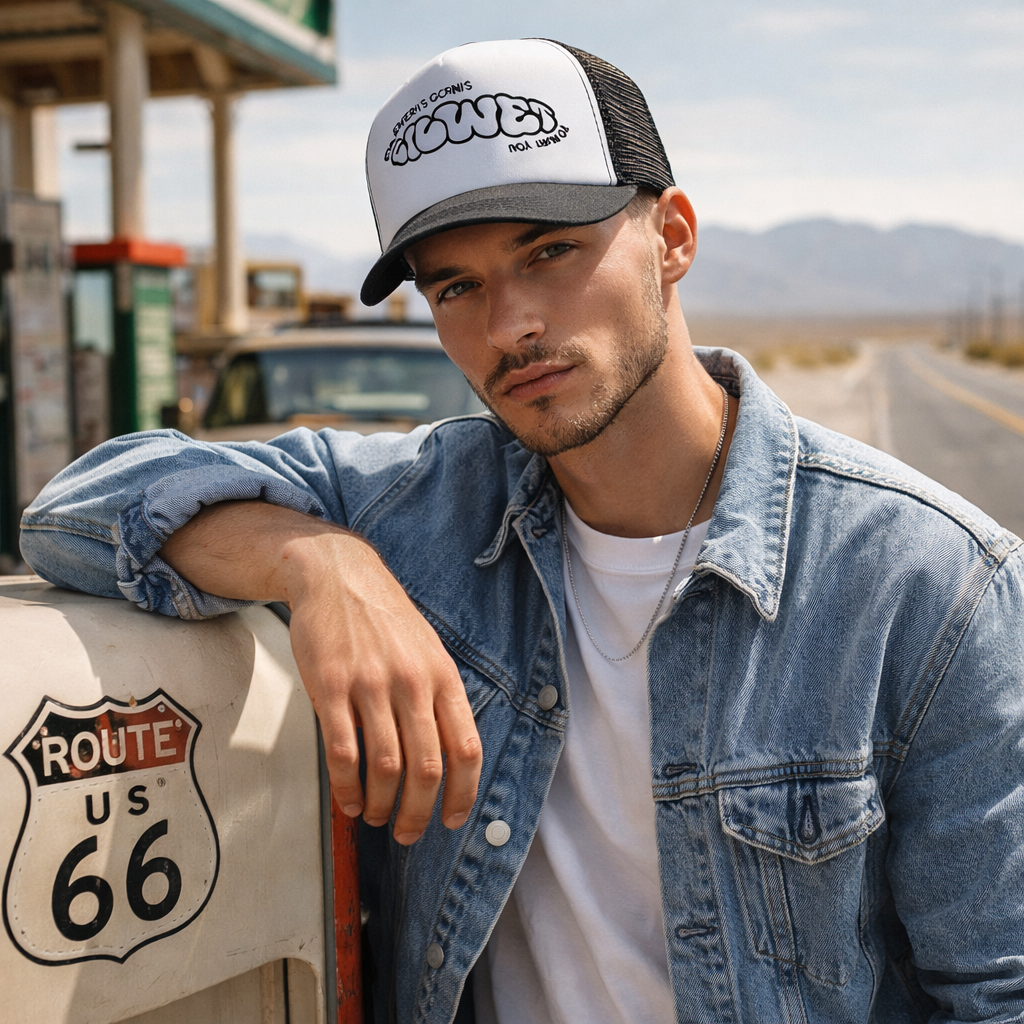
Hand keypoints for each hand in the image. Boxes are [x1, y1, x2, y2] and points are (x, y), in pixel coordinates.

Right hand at [160, 501, 482, 843]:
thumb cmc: (385, 620)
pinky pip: (343, 752)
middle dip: (419, 812)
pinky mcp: (331, 687)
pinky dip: (347, 787)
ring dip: (382, 805)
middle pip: (427, 767)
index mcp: (443, 677)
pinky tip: (348, 800)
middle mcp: (413, 682)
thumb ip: (440, 699)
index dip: (464, 794)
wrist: (338, 576)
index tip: (452, 820)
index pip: (467, 748)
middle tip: (407, 833)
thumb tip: (450, 758)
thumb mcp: (429, 651)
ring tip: (376, 817)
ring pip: (386, 766)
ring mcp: (372, 684)